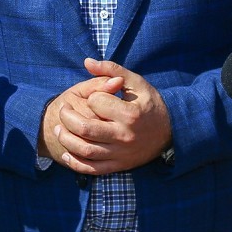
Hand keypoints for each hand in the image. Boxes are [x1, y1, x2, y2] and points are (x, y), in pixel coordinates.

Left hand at [47, 58, 172, 174]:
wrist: (171, 131)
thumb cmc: (150, 104)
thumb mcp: (136, 83)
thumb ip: (112, 70)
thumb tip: (87, 62)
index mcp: (130, 113)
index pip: (96, 103)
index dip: (90, 96)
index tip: (93, 96)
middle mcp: (124, 135)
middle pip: (85, 128)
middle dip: (67, 117)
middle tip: (63, 110)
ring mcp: (121, 153)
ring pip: (85, 150)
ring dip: (66, 139)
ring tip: (59, 128)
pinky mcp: (119, 165)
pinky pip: (92, 169)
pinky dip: (76, 163)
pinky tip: (67, 152)